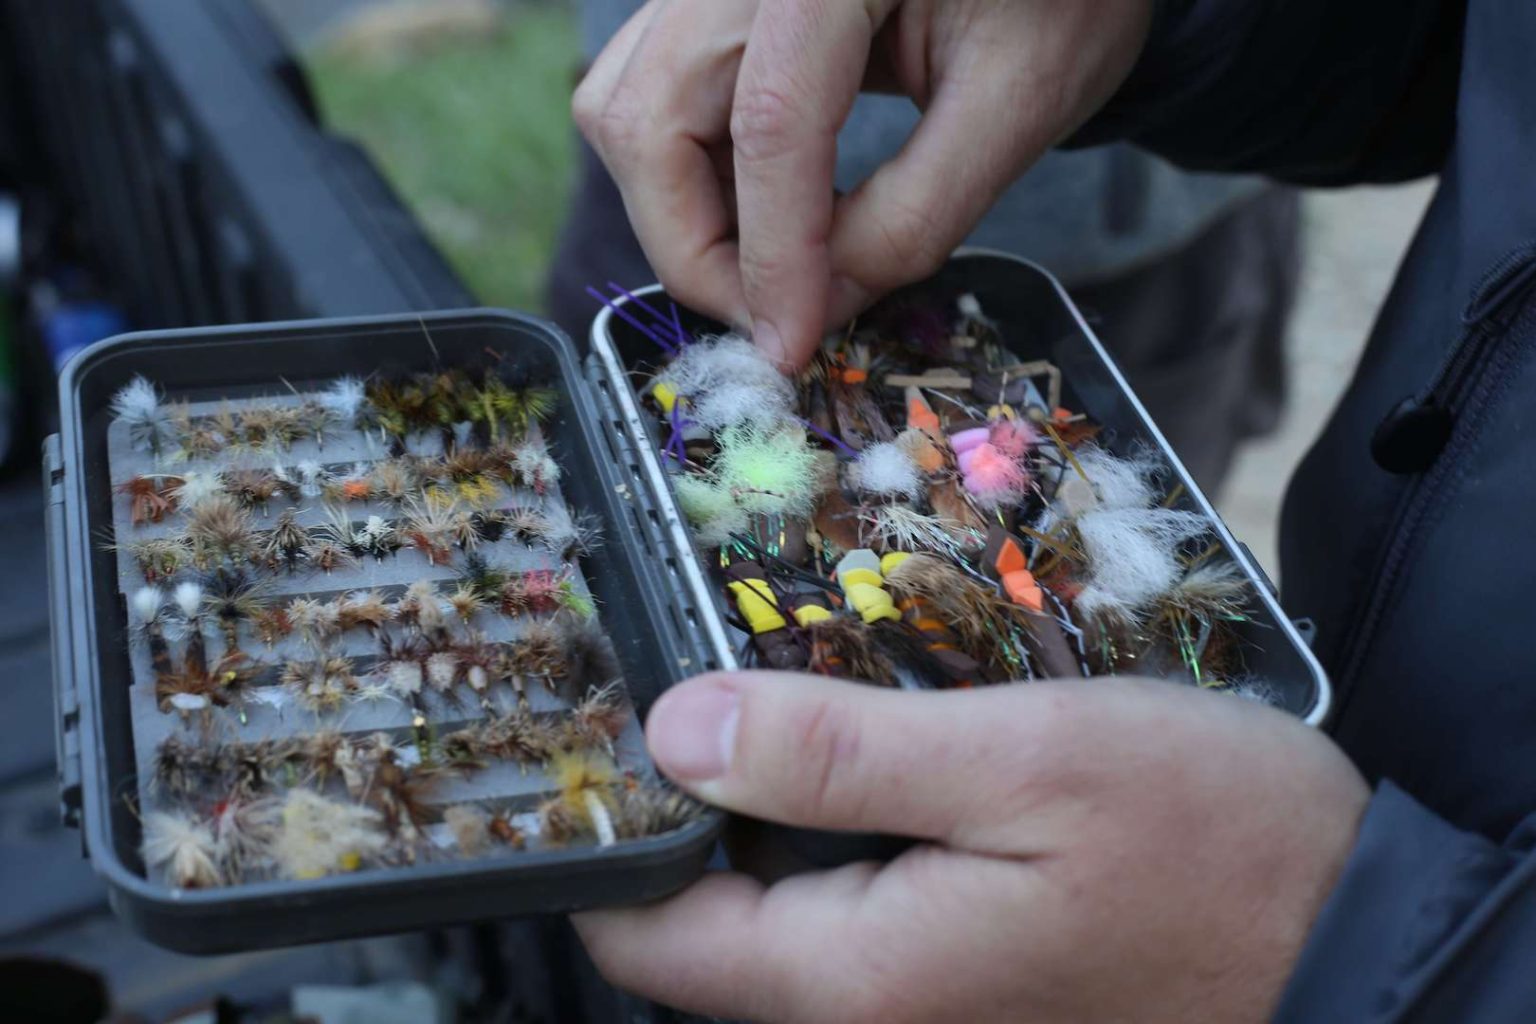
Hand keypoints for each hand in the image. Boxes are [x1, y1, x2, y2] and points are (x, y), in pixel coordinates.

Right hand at [573, 0, 1154, 366]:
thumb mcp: (1019, 105)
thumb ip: (915, 216)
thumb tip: (816, 308)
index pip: (770, 122)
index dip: (773, 255)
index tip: (792, 346)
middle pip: (648, 119)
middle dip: (696, 247)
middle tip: (776, 316)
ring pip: (626, 112)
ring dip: (684, 215)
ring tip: (776, 262)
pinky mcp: (705, 5)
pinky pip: (649, 98)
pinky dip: (690, 177)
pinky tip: (766, 209)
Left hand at [576, 672, 1368, 1022]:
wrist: (1352, 930)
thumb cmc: (1213, 847)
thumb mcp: (1026, 762)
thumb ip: (839, 755)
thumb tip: (674, 732)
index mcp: (854, 976)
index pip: (646, 935)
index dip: (610, 827)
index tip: (610, 715)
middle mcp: (867, 1017)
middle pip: (703, 925)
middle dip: (687, 803)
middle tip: (703, 667)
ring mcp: (918, 1008)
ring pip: (774, 913)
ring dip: (763, 806)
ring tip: (786, 688)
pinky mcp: (962, 984)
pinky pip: (849, 911)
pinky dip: (833, 828)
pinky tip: (872, 746)